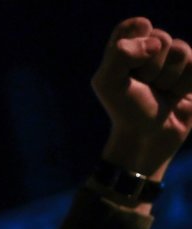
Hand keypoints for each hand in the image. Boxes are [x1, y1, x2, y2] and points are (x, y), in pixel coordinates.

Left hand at [92, 17, 191, 176]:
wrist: (150, 138)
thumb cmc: (125, 111)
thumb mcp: (108, 83)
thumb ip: (120, 56)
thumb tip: (154, 42)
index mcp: (126, 47)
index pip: (135, 26)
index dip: (136, 44)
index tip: (129, 68)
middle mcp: (151, 49)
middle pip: (161, 39)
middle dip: (152, 68)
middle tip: (145, 86)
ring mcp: (174, 59)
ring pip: (182, 50)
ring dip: (169, 78)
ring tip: (161, 91)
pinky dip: (185, 83)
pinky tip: (177, 95)